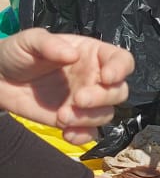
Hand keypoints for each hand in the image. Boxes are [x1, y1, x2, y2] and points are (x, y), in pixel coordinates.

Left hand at [0, 30, 131, 141]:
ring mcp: (84, 102)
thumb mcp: (30, 41)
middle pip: (119, 91)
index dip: (121, 69)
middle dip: (103, 97)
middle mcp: (94, 78)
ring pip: (106, 114)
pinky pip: (90, 133)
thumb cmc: (18, 53)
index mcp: (91, 54)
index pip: (122, 60)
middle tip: (78, 99)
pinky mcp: (73, 121)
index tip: (106, 77)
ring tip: (62, 116)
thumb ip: (49, 43)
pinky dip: (83, 136)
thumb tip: (72, 54)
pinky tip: (66, 133)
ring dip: (89, 118)